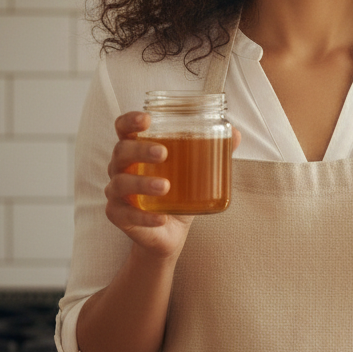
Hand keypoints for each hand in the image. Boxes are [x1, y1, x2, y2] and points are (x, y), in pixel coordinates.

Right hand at [104, 111, 240, 259]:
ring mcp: (116, 192)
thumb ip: (212, 151)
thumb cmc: (178, 193)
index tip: (147, 119)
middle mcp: (121, 167)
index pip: (123, 128)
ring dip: (142, 183)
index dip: (130, 120)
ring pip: (121, 183)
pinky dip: (144, 216)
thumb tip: (235, 133)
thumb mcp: (196, 171)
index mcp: (136, 150)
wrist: (170, 232)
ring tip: (165, 186)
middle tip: (163, 153)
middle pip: (121, 151)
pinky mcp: (118, 215)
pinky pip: (126, 214)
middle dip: (141, 150)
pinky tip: (162, 217)